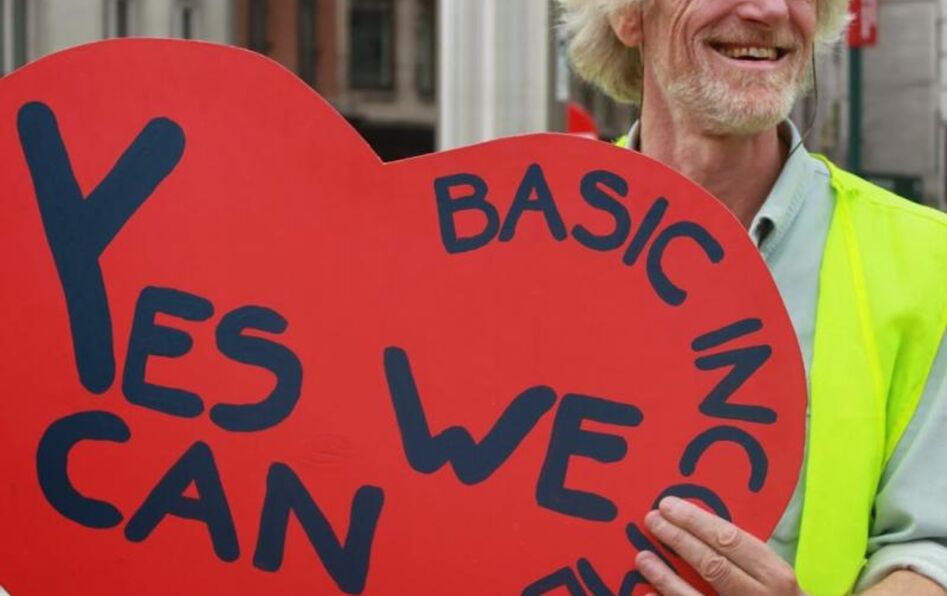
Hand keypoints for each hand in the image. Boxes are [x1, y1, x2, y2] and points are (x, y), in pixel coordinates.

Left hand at [635, 496, 803, 594]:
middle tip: (651, 520)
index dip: (696, 521)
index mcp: (774, 573)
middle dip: (678, 539)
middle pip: (711, 564)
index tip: (669, 505)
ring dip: (665, 576)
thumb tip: (696, 526)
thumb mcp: (773, 575)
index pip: (730, 539)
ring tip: (642, 557)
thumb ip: (743, 555)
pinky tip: (648, 593)